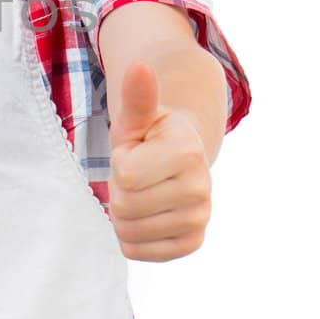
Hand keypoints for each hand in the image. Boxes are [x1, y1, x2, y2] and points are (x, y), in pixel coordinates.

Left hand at [106, 61, 210, 261]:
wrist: (179, 159)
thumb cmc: (150, 136)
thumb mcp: (139, 116)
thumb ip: (137, 96)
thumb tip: (138, 67)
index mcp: (188, 150)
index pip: (125, 174)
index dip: (119, 162)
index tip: (134, 152)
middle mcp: (201, 186)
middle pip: (124, 206)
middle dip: (118, 189)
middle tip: (135, 176)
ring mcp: (199, 217)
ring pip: (127, 231)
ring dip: (123, 214)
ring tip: (141, 193)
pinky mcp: (192, 242)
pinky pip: (138, 251)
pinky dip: (132, 237)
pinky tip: (146, 215)